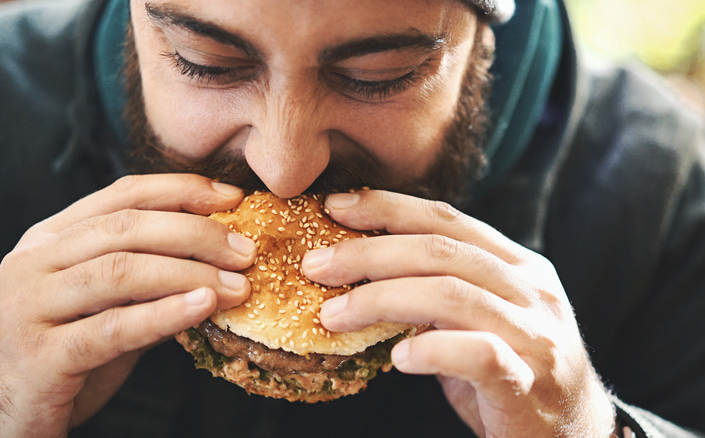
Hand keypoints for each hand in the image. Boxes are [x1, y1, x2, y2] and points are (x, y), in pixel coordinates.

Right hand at [0, 174, 255, 436]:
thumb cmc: (59, 358)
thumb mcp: (102, 308)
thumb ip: (146, 282)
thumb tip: (218, 263)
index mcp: (48, 239)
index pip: (121, 195)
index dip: (181, 190)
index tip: (232, 198)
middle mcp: (34, 262)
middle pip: (126, 228)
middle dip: (195, 233)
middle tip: (245, 250)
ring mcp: (29, 306)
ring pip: (120, 271)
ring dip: (189, 274)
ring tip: (237, 285)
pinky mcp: (38, 356)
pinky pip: (110, 328)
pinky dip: (162, 315)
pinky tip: (202, 308)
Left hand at [303, 190, 615, 437]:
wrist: (575, 436)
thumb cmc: (513, 373)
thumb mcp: (478, 321)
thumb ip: (438, 292)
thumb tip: (362, 271)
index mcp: (518, 265)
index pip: (446, 220)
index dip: (387, 208)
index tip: (335, 207)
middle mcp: (531, 290)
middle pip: (440, 251)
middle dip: (369, 252)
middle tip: (315, 265)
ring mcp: (536, 334)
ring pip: (451, 295)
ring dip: (380, 300)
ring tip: (333, 315)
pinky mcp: (532, 381)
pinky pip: (478, 354)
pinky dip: (431, 349)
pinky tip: (398, 358)